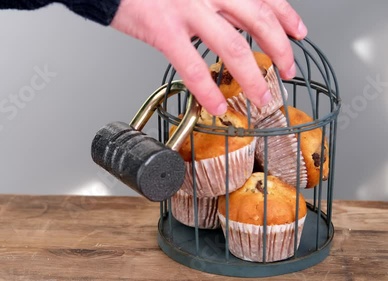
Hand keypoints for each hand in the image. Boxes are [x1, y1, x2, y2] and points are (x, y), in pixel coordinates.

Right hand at [111, 0, 306, 115]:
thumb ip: (213, 0)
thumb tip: (231, 19)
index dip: (287, 16)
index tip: (299, 33)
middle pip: (259, 20)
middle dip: (280, 49)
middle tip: (288, 70)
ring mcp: (188, 10)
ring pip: (234, 47)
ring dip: (252, 77)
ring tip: (260, 97)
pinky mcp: (164, 31)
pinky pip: (193, 67)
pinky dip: (207, 91)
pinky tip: (216, 106)